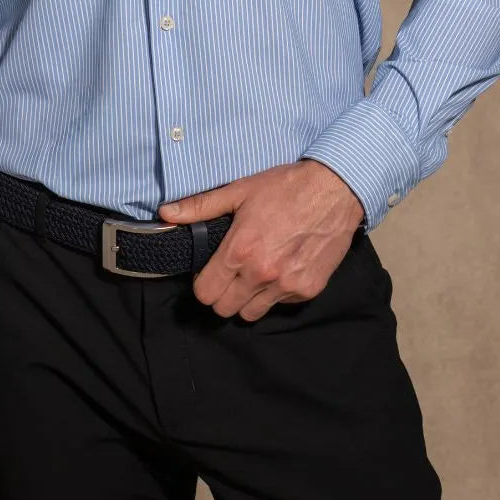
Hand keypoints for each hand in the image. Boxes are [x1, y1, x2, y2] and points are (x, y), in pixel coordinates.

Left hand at [157, 158, 365, 321]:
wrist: (334, 189)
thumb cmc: (285, 187)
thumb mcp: (239, 190)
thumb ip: (200, 206)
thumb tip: (165, 213)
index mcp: (240, 250)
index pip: (205, 293)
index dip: (203, 282)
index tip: (210, 270)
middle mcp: (261, 274)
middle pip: (225, 309)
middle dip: (223, 293)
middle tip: (231, 272)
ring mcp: (287, 285)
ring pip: (252, 313)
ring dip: (248, 298)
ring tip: (255, 272)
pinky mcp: (308, 289)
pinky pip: (281, 304)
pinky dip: (276, 293)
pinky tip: (281, 267)